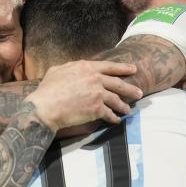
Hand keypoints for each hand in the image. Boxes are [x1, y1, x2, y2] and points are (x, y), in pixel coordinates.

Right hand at [26, 60, 140, 130]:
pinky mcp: (97, 109)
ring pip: (116, 100)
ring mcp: (98, 94)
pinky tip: (116, 120)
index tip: (133, 69)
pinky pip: (109, 114)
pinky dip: (114, 118)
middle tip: (139, 93)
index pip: (110, 67)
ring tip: (128, 110)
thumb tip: (70, 68)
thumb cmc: (47, 89)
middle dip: (130, 89)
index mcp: (87, 67)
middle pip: (118, 84)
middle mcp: (95, 79)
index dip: (123, 68)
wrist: (46, 107)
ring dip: (123, 106)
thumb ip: (68, 68)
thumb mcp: (57, 71)